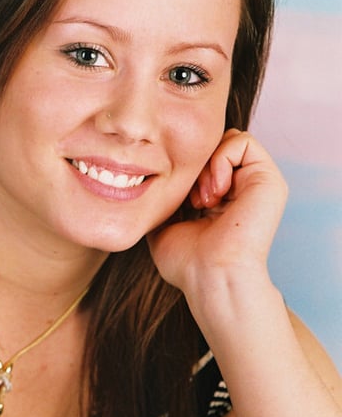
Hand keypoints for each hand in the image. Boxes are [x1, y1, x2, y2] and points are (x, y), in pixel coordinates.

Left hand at [147, 129, 287, 297]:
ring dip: (208, 163)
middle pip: (213, 145)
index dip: (186, 169)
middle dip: (196, 165)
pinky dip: (221, 158)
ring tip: (205, 198)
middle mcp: (243, 187)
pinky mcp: (269, 178)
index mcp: (224, 198)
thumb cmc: (188, 262)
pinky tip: (216, 190)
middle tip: (193, 200)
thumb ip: (163, 201)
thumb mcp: (165, 225)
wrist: (211, 276)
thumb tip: (147, 181)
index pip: (202, 158)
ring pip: (226, 140)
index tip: (182, 202)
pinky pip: (242, 141)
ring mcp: (257, 182)